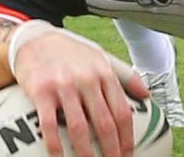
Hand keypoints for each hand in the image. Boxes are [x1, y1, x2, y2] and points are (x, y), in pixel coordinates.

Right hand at [14, 30, 148, 156]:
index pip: (122, 111)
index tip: (128, 153)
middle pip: (104, 123)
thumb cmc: (72, 52)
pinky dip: (55, 145)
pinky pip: (49, 124)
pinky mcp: (42, 92)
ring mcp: (64, 86)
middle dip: (111, 150)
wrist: (36, 39)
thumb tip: (147, 95)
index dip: (127, 137)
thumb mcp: (101, 57)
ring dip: (85, 153)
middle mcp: (87, 80)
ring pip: (79, 127)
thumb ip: (125, 75)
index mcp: (104, 73)